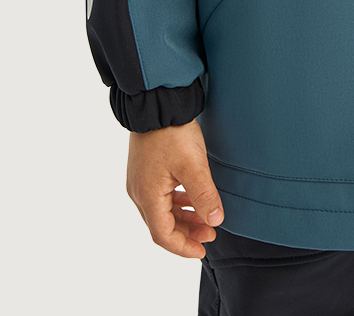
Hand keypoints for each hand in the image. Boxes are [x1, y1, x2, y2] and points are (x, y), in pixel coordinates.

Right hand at [126, 120, 224, 258]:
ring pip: (162, 210)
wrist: (157, 102)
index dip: (183, 247)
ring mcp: (140, 180)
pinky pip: (160, 195)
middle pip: (162, 224)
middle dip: (187, 232)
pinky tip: (191, 198)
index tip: (202, 250)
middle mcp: (139, 191)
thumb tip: (215, 222)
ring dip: (183, 217)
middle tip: (210, 233)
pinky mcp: (145, 168)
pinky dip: (177, 202)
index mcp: (147, 196)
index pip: (163, 235)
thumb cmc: (172, 132)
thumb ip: (204, 196)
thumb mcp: (193, 166)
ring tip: (205, 218)